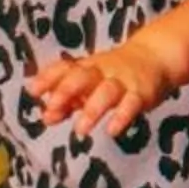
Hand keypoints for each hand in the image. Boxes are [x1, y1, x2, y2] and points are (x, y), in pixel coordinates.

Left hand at [29, 33, 184, 138]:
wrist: (156, 57)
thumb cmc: (115, 74)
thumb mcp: (91, 83)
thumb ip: (68, 101)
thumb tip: (46, 117)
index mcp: (87, 67)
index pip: (64, 69)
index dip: (48, 78)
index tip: (32, 90)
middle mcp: (103, 72)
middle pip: (82, 76)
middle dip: (65, 91)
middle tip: (51, 108)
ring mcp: (123, 81)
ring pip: (106, 92)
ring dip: (91, 110)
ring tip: (80, 130)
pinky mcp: (142, 93)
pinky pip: (132, 104)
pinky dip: (121, 117)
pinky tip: (111, 130)